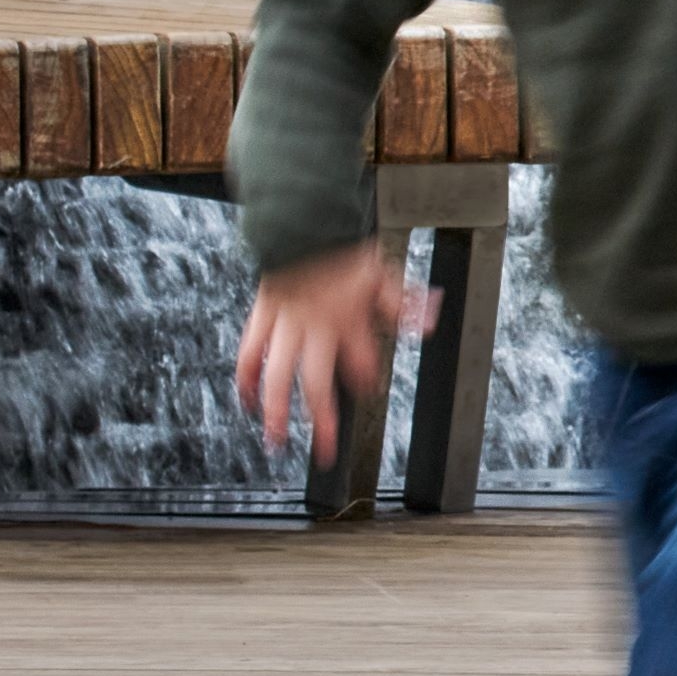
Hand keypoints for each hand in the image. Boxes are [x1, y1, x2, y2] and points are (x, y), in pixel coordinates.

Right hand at [234, 242, 417, 455]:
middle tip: (324, 450)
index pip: (360, 361)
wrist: (303, 225)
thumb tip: (430, 319)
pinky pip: (249, 354)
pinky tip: (248, 402)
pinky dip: (246, 380)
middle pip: (316, 383)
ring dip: (276, 411)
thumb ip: (404, 303)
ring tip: (276, 440)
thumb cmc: (343, 252)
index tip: (369, 390)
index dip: (365, 377)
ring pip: (277, 376)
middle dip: (320, 420)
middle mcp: (314, 328)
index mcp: (347, 320)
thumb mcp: (383, 274)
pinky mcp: (262, 320)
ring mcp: (285, 327)